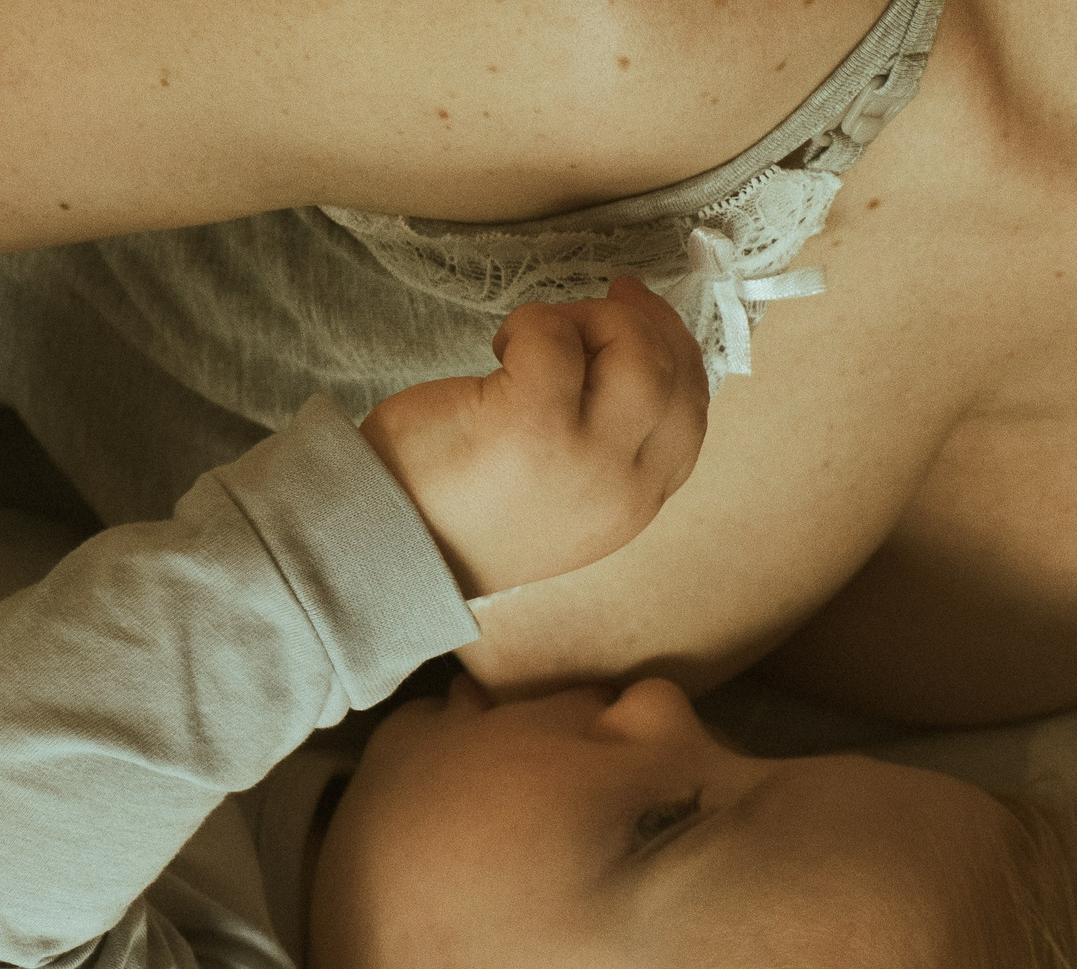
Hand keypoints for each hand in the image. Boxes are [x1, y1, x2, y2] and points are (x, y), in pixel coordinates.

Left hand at [360, 276, 708, 597]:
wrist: (386, 548)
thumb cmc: (460, 508)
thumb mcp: (557, 489)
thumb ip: (604, 441)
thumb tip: (628, 345)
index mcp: (633, 506)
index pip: (690, 414)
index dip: (673, 349)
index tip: (637, 312)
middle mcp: (623, 490)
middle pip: (674, 376)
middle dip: (635, 324)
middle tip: (578, 314)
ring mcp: (585, 461)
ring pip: (636, 354)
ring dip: (587, 320)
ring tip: (533, 338)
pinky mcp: (534, 428)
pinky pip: (557, 339)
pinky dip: (530, 322)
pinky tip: (498, 346)